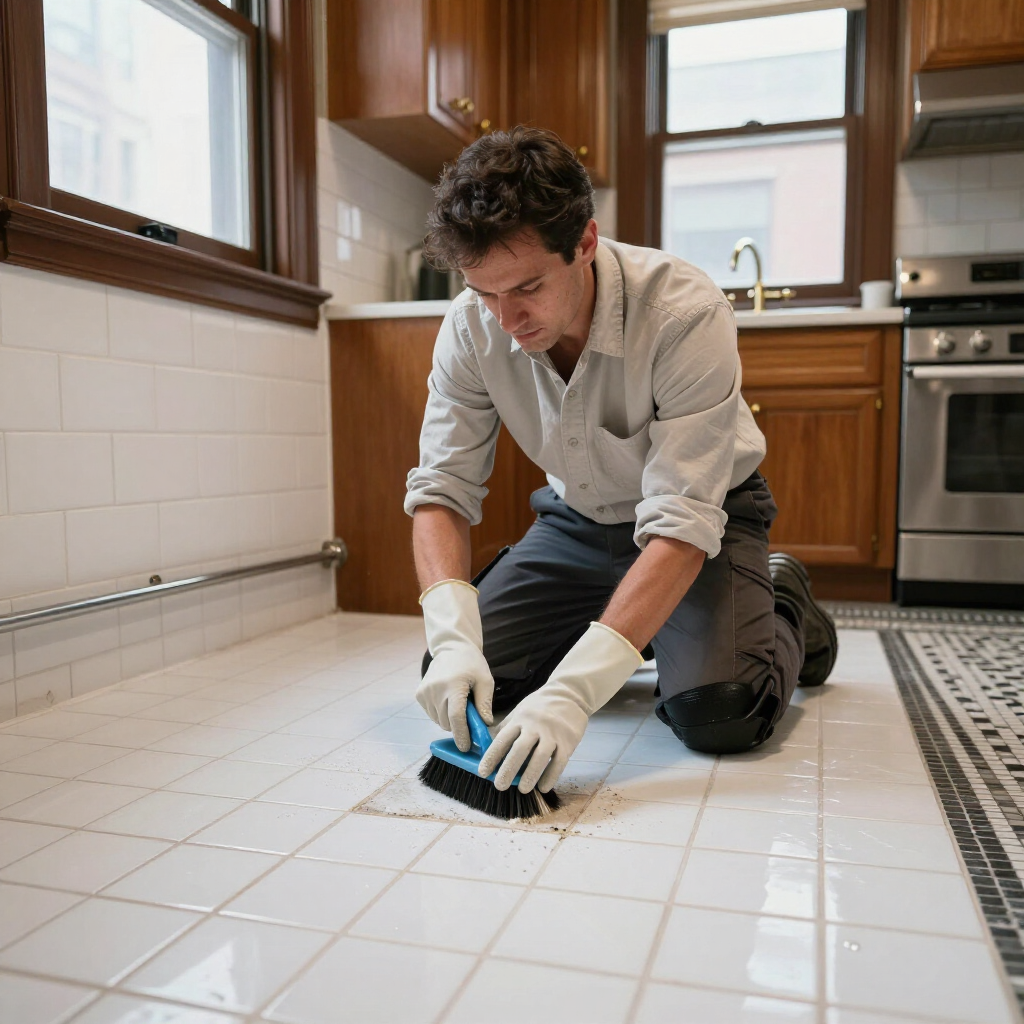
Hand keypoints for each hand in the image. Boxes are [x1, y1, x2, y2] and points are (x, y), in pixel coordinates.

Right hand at [416, 580, 493, 750]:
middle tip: (471, 722)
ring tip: (460, 705)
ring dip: (450, 721)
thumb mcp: (485, 680)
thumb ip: (484, 704)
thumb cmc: (472, 664)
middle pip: (447, 722)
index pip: (456, 717)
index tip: (467, 747)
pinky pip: (432, 714)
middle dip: (459, 727)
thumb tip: (485, 726)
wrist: (451, 648)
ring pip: (438, 720)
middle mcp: (435, 689)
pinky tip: (449, 701)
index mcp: (453, 685)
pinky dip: (441, 714)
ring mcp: (425, 692)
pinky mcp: (419, 694)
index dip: (462, 735)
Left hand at [478, 621, 642, 792]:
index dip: (492, 756)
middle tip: (499, 785)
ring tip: (522, 790)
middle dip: (508, 769)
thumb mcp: (520, 711)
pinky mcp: (568, 741)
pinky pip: (559, 762)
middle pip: (520, 750)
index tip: (483, 772)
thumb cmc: (540, 706)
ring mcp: (553, 734)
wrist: (570, 694)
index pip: (503, 739)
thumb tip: (485, 745)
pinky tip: (543, 787)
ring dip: (530, 776)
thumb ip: (505, 728)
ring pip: (540, 757)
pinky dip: (550, 776)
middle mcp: (535, 726)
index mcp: (520, 719)